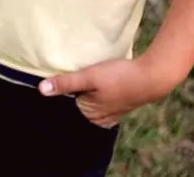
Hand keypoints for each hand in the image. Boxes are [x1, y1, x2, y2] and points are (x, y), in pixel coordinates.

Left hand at [38, 55, 179, 127]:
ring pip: (88, 99)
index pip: (65, 107)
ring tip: (80, 77)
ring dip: (83, 89)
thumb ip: (66, 83)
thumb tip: (41, 90)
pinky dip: (94, 90)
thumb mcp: (89, 77)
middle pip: (77, 104)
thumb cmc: (120, 77)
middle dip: (71, 92)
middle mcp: (99, 119)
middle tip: (66, 77)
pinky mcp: (117, 103)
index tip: (53, 81)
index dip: (59, 94)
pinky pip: (98, 97)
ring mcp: (109, 112)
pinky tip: (94, 80)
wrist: (153, 76)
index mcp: (90, 116)